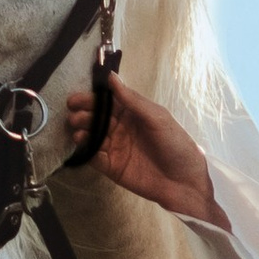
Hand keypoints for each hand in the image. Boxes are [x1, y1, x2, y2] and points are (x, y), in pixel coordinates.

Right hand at [63, 68, 223, 229]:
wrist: (184, 181)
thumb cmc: (176, 144)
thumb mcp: (157, 117)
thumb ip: (132, 100)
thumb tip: (111, 77)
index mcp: (132, 113)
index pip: (107, 102)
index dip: (91, 99)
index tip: (76, 98)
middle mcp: (120, 129)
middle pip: (96, 118)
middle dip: (83, 114)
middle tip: (73, 113)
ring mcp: (115, 148)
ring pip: (92, 136)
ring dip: (82, 130)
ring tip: (77, 128)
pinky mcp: (112, 167)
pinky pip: (94, 157)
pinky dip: (86, 150)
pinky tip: (82, 143)